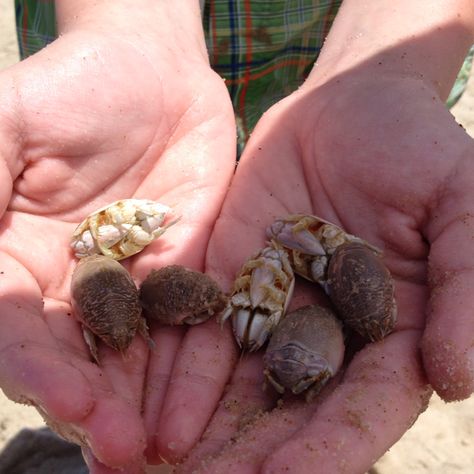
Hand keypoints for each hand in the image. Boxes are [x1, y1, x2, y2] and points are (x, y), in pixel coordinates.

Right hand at [0, 2, 234, 470]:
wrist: (151, 74)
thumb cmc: (71, 89)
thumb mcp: (8, 127)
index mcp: (21, 259)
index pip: (21, 330)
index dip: (40, 368)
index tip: (68, 401)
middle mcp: (79, 283)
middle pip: (82, 357)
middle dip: (99, 404)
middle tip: (121, 452)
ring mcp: (140, 280)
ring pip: (141, 352)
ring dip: (147, 401)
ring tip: (159, 450)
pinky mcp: (194, 267)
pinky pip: (196, 319)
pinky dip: (197, 360)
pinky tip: (202, 402)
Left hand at [177, 56, 473, 471]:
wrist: (353, 103)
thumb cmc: (420, 148)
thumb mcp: (461, 206)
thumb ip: (465, 288)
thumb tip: (456, 378)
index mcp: (394, 327)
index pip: (365, 404)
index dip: (330, 446)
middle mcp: (331, 328)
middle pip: (295, 406)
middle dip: (255, 453)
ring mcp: (278, 303)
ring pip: (244, 381)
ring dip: (210, 428)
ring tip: (169, 469)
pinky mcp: (235, 273)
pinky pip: (208, 329)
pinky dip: (186, 370)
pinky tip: (159, 412)